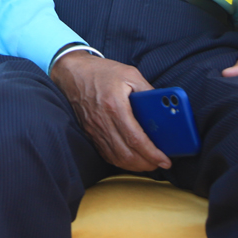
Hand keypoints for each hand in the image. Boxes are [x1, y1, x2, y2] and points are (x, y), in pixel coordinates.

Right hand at [50, 51, 169, 171]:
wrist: (72, 73)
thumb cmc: (100, 72)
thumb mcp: (130, 73)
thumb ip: (148, 91)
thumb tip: (165, 107)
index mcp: (115, 106)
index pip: (136, 139)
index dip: (153, 153)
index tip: (165, 160)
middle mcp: (103, 121)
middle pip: (126, 154)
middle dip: (146, 164)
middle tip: (160, 163)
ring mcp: (94, 129)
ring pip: (116, 158)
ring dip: (134, 165)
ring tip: (149, 163)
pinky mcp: (90, 133)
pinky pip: (106, 154)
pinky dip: (121, 161)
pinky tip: (131, 158)